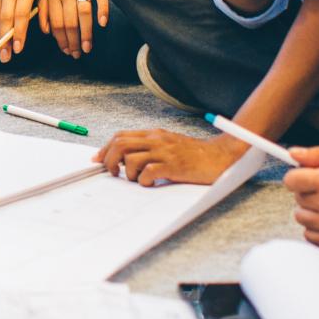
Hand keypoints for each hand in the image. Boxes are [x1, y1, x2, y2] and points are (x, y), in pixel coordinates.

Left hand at [40, 0, 108, 58]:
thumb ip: (46, 6)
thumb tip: (46, 31)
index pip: (55, 21)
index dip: (60, 39)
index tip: (66, 51)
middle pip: (69, 21)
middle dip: (73, 41)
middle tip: (78, 54)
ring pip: (83, 14)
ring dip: (86, 33)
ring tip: (88, 47)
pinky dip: (102, 11)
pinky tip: (102, 24)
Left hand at [95, 129, 248, 185]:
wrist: (221, 156)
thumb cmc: (194, 154)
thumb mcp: (169, 144)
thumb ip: (149, 147)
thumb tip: (125, 158)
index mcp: (154, 134)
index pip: (121, 136)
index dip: (105, 148)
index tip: (98, 160)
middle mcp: (157, 140)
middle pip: (120, 144)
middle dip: (109, 160)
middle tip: (111, 173)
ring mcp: (165, 152)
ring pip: (130, 158)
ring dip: (127, 173)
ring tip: (135, 179)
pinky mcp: (174, 166)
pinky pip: (148, 172)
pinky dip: (143, 180)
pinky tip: (149, 184)